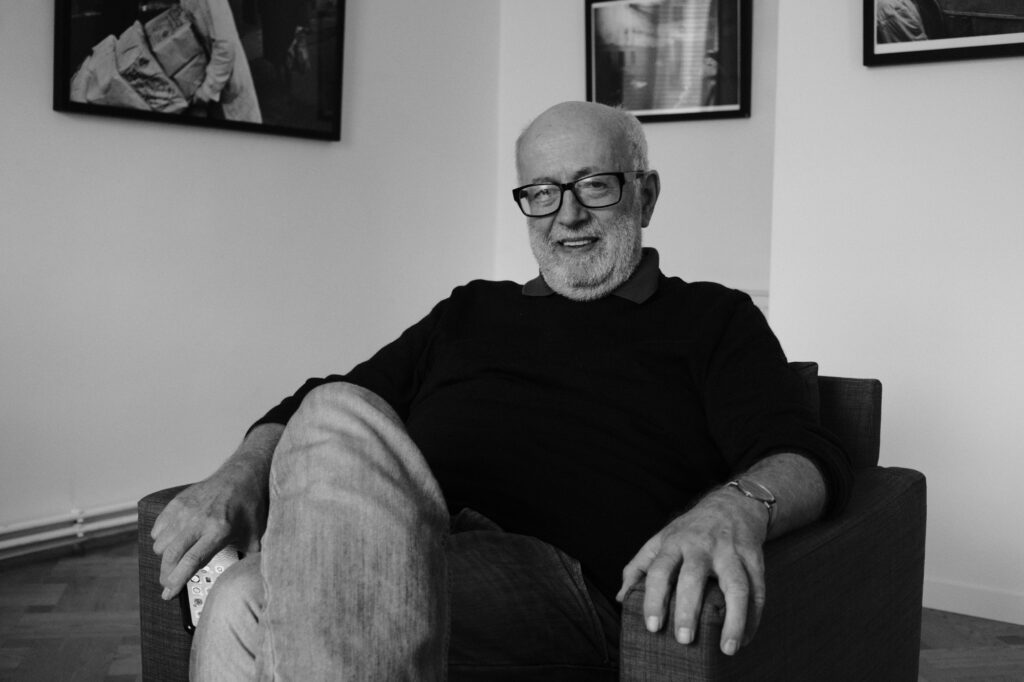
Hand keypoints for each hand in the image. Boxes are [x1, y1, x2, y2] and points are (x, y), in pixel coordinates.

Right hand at [150, 462, 266, 599]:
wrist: (244, 473)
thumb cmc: (250, 504)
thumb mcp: (255, 535)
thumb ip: (249, 559)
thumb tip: (249, 581)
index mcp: (219, 530)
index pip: (191, 561)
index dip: (176, 581)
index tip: (168, 594)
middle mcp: (198, 520)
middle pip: (170, 556)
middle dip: (166, 575)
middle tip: (168, 583)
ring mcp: (185, 510)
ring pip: (161, 543)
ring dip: (165, 556)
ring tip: (176, 560)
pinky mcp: (177, 502)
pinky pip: (158, 528)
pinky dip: (161, 538)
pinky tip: (174, 541)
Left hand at [617, 488, 768, 655]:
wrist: (732, 505)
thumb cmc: (690, 530)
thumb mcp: (661, 539)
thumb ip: (639, 566)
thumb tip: (621, 597)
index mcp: (675, 542)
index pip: (660, 569)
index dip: (654, 598)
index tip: (652, 626)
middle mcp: (702, 545)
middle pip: (694, 577)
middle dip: (688, 609)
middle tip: (683, 640)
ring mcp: (731, 552)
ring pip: (736, 585)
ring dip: (734, 618)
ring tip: (728, 648)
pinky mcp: (754, 559)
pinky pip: (758, 590)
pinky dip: (753, 617)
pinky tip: (744, 638)